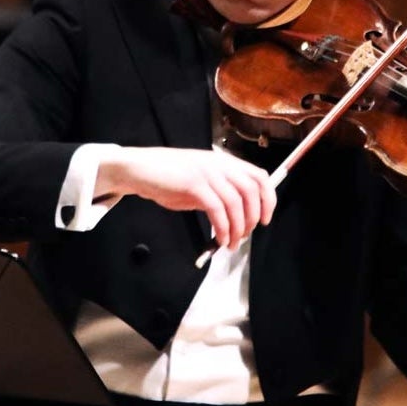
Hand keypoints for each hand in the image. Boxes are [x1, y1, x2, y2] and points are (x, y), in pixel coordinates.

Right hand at [96, 146, 276, 249]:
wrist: (138, 169)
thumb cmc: (166, 177)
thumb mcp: (199, 182)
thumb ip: (218, 194)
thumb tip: (236, 218)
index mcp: (223, 162)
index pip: (259, 176)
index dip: (268, 199)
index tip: (265, 220)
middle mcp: (219, 164)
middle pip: (252, 189)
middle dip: (254, 217)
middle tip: (245, 235)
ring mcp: (206, 171)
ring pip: (236, 202)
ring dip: (237, 228)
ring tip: (230, 243)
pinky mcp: (193, 182)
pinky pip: (217, 209)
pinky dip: (222, 228)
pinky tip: (219, 240)